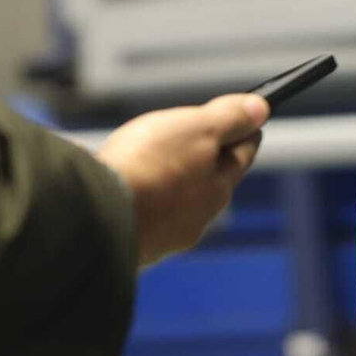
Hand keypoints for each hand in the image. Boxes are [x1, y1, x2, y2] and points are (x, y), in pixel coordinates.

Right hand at [96, 93, 269, 266]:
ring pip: (179, 201)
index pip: (243, 153)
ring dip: (173, 184)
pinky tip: (130, 194)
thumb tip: (260, 108)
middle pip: (212, 180)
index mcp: (219, 186)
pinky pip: (146, 217)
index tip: (247, 120)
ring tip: (157, 167)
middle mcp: (198, 217)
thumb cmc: (149, 167)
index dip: (244, 131)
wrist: (95, 218)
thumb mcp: (196, 129)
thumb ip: (229, 119)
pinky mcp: (133, 247)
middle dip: (209, 160)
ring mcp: (165, 236)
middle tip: (200, 140)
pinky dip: (143, 202)